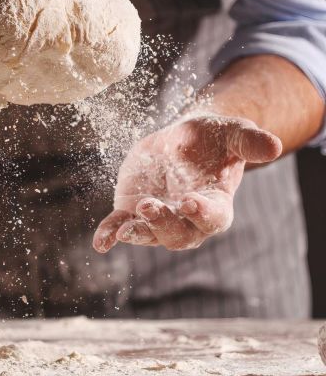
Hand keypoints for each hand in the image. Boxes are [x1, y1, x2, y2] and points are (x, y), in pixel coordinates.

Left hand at [93, 115, 281, 251]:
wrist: (184, 140)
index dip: (202, 213)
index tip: (189, 201)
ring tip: (123, 230)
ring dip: (137, 232)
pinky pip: (120, 225)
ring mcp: (158, 217)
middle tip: (149, 206)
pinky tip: (100, 242)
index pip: (212, 218)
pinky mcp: (132, 210)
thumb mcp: (232, 133)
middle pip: (178, 234)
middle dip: (163, 224)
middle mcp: (187, 219)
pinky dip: (109, 234)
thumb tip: (274, 146)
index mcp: (215, 204)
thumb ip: (249, 141)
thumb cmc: (214, 139)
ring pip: (148, 234)